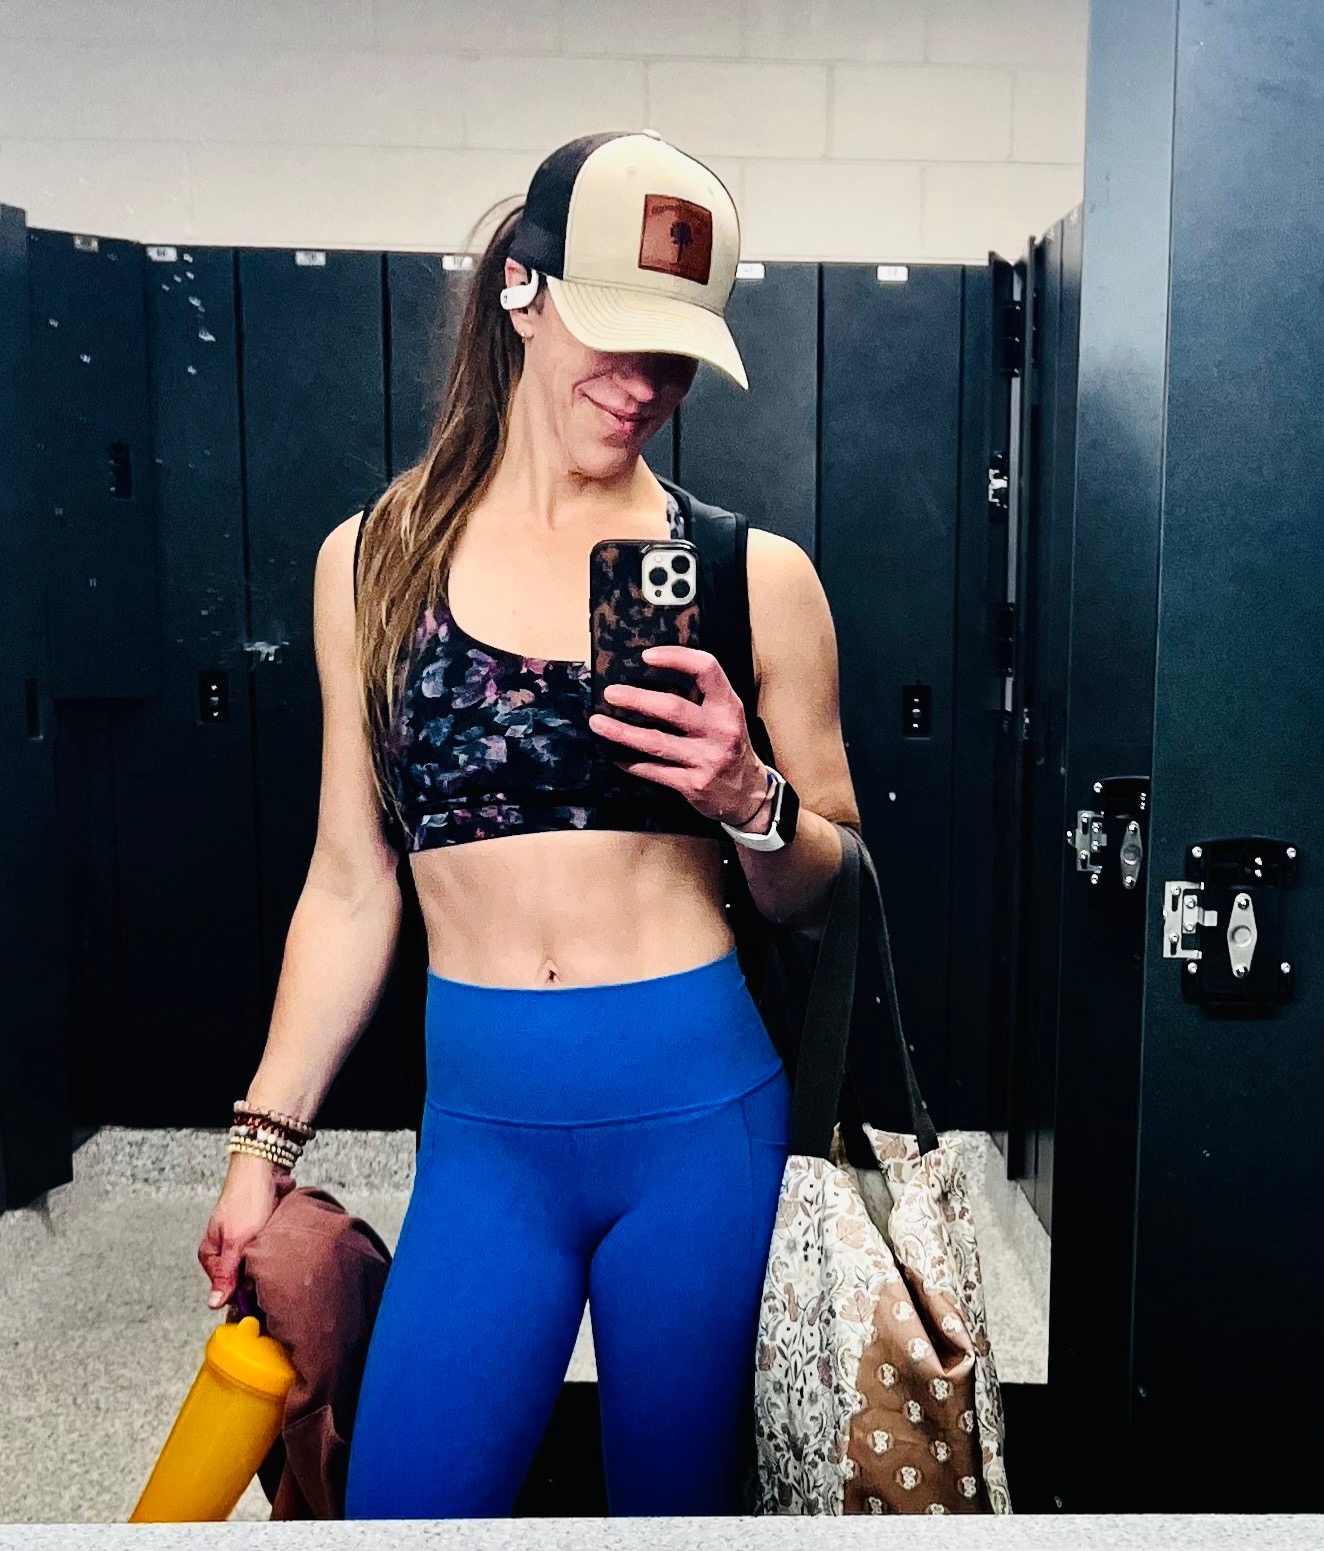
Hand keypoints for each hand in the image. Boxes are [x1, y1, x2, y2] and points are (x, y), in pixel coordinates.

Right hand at [197, 1153, 291, 1309]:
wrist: (266, 1167)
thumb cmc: (247, 1199)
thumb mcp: (236, 1241)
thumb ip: (226, 1274)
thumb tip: (214, 1304)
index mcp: (212, 1257)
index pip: (227, 1292)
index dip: (245, 1298)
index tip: (262, 1303)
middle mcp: (225, 1253)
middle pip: (243, 1282)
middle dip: (259, 1283)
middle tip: (274, 1280)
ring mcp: (243, 1244)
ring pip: (257, 1268)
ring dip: (268, 1268)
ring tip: (280, 1263)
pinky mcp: (260, 1235)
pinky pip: (267, 1254)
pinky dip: (275, 1255)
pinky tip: (285, 1254)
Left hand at [587, 645, 771, 827]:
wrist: (749, 795)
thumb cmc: (731, 747)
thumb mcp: (726, 716)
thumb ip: (700, 697)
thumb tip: (651, 676)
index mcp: (728, 706)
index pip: (706, 670)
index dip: (676, 657)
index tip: (647, 656)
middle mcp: (720, 731)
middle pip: (673, 708)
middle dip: (636, 699)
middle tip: (610, 693)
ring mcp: (706, 759)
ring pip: (656, 742)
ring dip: (622, 732)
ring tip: (598, 722)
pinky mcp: (693, 785)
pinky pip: (654, 771)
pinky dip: (631, 763)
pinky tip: (615, 756)